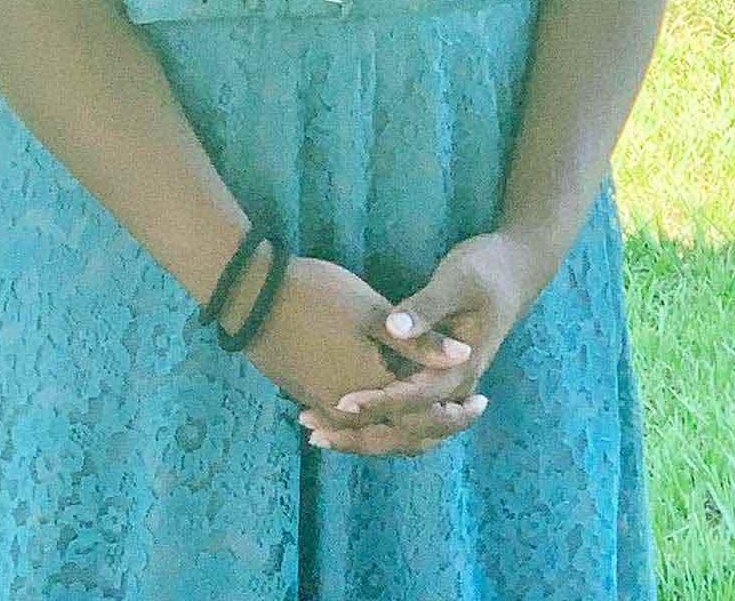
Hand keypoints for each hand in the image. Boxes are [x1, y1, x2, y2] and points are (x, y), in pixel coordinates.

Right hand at [234, 250, 485, 454]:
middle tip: (463, 413)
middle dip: (434, 428)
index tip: (482, 403)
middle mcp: (348, 412)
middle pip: (400, 437)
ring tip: (431, 412)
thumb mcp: (373, 312)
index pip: (423, 421)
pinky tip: (383, 408)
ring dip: (403, 428)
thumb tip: (464, 356)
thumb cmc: (318, 297)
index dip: (455, 416)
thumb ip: (420, 342)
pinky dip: (373, 423)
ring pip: (373, 434)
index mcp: (372, 392)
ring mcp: (323, 407)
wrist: (252, 296)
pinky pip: (349, 424)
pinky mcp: (306, 396)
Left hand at [296, 230, 554, 457]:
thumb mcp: (457, 280)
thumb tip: (394, 327)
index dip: (377, 402)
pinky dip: (376, 420)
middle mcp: (454, 387)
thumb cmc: (486, 270)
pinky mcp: (436, 376)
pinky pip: (406, 413)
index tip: (339, 402)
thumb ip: (426, 307)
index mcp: (461, 368)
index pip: (415, 399)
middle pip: (408, 431)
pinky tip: (344, 415)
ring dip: (364, 434)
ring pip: (406, 430)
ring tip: (319, 432)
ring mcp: (446, 385)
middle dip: (361, 435)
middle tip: (313, 432)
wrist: (516, 270)